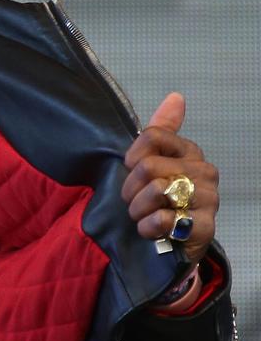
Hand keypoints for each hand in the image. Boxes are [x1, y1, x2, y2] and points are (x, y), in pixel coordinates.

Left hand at [122, 92, 217, 264]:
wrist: (170, 243)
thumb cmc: (158, 200)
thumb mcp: (153, 162)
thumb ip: (161, 130)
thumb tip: (176, 96)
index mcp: (190, 152)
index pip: (152, 135)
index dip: (132, 156)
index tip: (131, 170)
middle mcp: (204, 172)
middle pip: (148, 166)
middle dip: (131, 188)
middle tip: (135, 201)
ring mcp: (208, 199)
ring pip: (156, 189)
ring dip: (138, 209)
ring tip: (143, 216)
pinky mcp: (204, 227)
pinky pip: (163, 218)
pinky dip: (147, 227)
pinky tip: (152, 231)